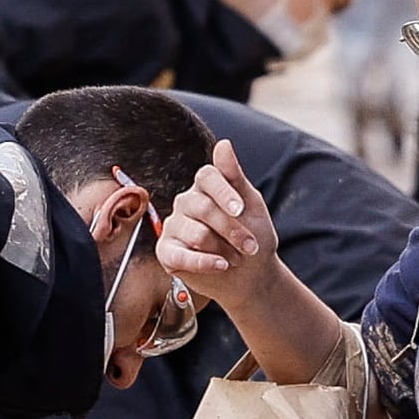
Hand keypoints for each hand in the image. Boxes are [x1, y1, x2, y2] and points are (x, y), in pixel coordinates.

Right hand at [155, 139, 289, 308]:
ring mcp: (174, 226)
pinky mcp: (167, 252)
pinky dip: (204, 263)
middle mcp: (186, 203)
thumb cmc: (252, 236)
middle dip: (232, 229)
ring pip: (196, 234)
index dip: (223, 192)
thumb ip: (234, 175)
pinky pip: (180, 256)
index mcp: (205, 187)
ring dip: (224, 249)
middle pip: (203, 208)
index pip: (206, 177)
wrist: (251, 274)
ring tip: (236, 259)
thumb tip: (224, 144)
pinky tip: (221, 266)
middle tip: (251, 246)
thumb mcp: (251, 204)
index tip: (240, 210)